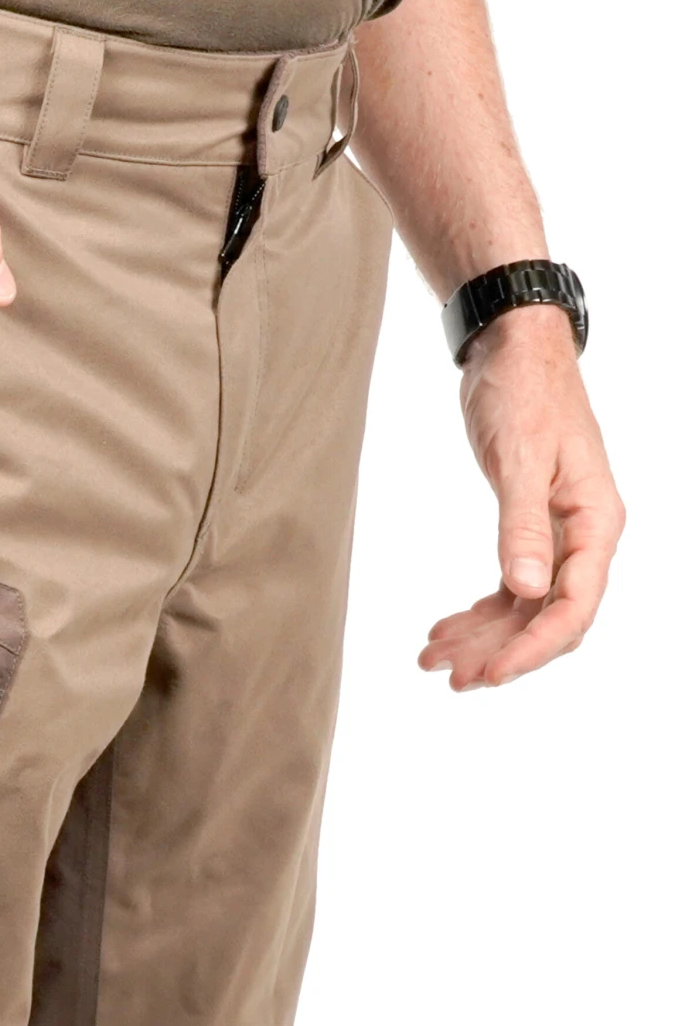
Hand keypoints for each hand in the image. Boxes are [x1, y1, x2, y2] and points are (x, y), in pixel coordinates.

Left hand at [419, 305, 623, 689]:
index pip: (574, 606)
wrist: (511, 348)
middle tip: (448, 677)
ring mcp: (555, 532)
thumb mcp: (521, 457)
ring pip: (523, 605)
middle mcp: (582, 534)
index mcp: (595, 522)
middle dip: (501, 651)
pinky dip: (477, 608)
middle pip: (548, 616)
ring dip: (481, 635)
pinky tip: (444, 626)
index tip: (489, 674)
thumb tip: (527, 589)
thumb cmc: (524, 391)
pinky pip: (508, 583)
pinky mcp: (525, 523)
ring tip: (431, 658)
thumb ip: (522, 524)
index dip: (532, 648)